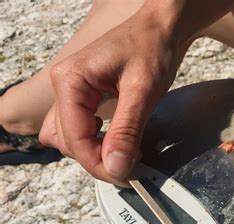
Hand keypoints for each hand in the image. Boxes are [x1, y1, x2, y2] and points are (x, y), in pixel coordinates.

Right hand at [39, 5, 180, 184]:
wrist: (161, 28)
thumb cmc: (152, 48)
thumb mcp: (143, 91)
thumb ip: (127, 130)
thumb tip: (116, 168)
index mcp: (70, 81)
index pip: (74, 138)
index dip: (98, 163)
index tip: (126, 177)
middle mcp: (64, 86)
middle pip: (69, 141)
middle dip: (97, 159)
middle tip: (130, 167)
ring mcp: (72, 91)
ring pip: (70, 137)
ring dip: (94, 152)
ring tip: (125, 154)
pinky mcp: (84, 96)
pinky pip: (80, 127)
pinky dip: (96, 141)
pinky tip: (118, 141)